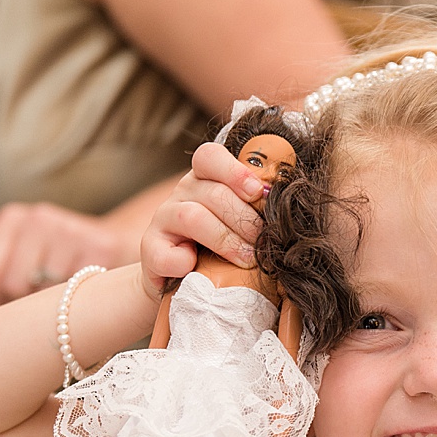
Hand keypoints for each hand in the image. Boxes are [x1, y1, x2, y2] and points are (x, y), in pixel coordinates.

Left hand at [0, 202, 132, 310]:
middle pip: (11, 286)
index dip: (0, 299)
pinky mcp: (101, 247)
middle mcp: (40, 217)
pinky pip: (75, 295)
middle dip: (26, 306)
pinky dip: (81, 306)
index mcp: (15, 218)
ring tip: (71, 298)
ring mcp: (71, 230)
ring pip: (43, 295)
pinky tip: (91, 296)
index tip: (21, 298)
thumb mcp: (20, 267)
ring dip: (56, 309)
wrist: (126, 249)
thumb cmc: (64, 265)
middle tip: (48, 303)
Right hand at [140, 142, 270, 301]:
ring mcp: (162, 219)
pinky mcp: (150, 249)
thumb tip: (286, 204)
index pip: (210, 157)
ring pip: (192, 217)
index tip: (258, 192)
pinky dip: (184, 263)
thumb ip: (257, 208)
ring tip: (246, 259)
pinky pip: (166, 254)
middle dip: (245, 219)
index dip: (235, 172)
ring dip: (226, 240)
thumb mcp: (242, 222)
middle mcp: (182, 193)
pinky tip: (197, 268)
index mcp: (205, 178)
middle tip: (263, 241)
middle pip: (213, 193)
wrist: (186, 279)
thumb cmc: (224, 246)